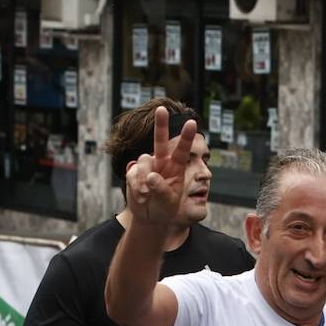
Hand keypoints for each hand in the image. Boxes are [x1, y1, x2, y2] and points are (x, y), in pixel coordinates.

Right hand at [125, 106, 196, 232]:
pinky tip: (141, 197)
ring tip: (147, 196)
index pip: (182, 150)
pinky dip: (136, 187)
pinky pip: (133, 173)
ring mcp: (147, 166)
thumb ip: (161, 189)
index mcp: (176, 167)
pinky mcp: (134, 172)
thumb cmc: (164, 209)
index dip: (186, 137)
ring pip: (143, 161)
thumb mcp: (167, 202)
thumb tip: (150, 176)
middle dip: (161, 124)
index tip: (192, 123)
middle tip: (161, 108)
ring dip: (143, 180)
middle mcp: (161, 162)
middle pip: (160, 140)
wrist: (150, 217)